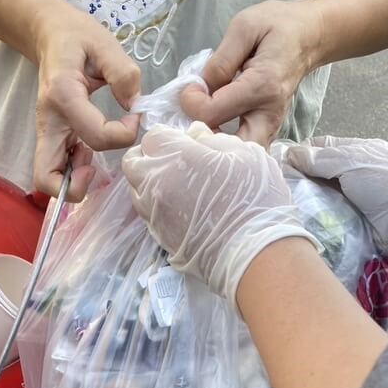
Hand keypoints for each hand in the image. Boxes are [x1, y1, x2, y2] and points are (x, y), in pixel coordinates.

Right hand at [33, 9, 141, 200]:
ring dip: (73, 181)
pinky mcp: (50, 139)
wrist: (50, 34)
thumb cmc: (76, 37)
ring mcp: (46, 134)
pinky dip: (71, 174)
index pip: (96, 137)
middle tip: (95, 166)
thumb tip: (135, 106)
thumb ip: (123, 73)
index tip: (134, 118)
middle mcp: (49, 121)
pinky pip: (55, 171)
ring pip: (47, 180)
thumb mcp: (104, 43)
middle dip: (77, 185)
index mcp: (63, 96)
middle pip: (47, 178)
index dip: (123, 135)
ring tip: (90, 157)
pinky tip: (86, 153)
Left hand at [122, 123, 320, 305]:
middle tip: (174, 162)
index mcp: (176, 156)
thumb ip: (212, 140)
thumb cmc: (254, 199)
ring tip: (177, 186)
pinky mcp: (157, 235)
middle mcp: (156, 183)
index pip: (153, 136)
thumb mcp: (244, 154)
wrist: (252, 252)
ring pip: (136, 189)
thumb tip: (194, 135)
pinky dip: (156, 205)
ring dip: (149, 182)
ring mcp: (153, 212)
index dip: (169, 137)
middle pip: (133, 162)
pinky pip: (146, 212)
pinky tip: (180, 208)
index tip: (185, 144)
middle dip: (149, 157)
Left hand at [180, 0, 321, 146]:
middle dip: (205, 143)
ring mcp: (271, 127)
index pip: (212, 112)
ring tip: (201, 131)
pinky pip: (247, 153)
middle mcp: (268, 114)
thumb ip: (220, 59)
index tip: (190, 87)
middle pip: (231, 152)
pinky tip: (215, 135)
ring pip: (242, 160)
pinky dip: (227, 152)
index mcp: (261, 86)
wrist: (309, 37)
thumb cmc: (277, 27)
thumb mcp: (245, 27)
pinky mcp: (268, 132)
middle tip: (192, 123)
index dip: (191, 103)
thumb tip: (200, 89)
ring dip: (217, 153)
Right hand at [286, 136, 387, 260]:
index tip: (276, 169)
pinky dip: (312, 226)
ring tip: (280, 215)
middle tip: (274, 196)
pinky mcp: (346, 227)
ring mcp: (345, 202)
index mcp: (349, 154)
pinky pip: (323, 224)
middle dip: (294, 185)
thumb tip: (289, 154)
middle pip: (311, 178)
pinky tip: (296, 229)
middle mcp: (345, 177)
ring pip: (314, 203)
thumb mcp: (354, 162)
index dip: (296, 157)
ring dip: (301, 208)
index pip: (315, 150)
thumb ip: (322, 158)